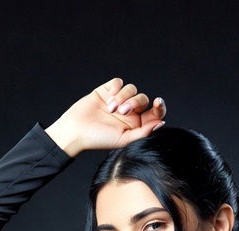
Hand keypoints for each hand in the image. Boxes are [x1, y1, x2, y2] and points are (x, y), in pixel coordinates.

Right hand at [44, 77, 165, 155]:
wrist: (76, 130)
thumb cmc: (99, 139)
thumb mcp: (124, 140)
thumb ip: (143, 132)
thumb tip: (161, 123)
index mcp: (136, 125)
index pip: (153, 114)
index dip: (159, 107)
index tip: (158, 102)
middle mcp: (129, 112)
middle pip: (143, 99)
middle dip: (134, 102)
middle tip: (122, 111)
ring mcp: (118, 100)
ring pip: (131, 89)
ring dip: (122, 96)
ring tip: (110, 108)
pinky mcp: (107, 90)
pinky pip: (119, 82)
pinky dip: (115, 88)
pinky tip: (108, 99)